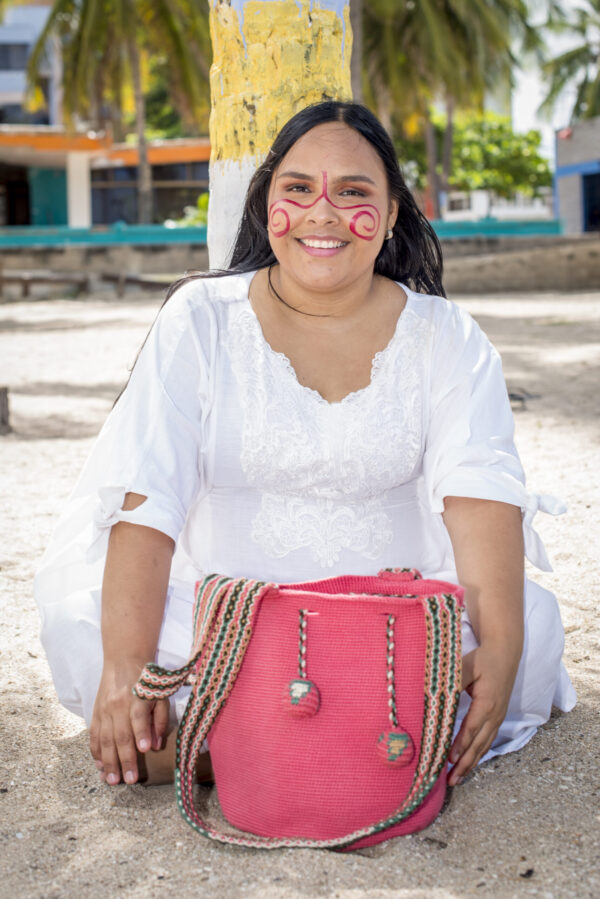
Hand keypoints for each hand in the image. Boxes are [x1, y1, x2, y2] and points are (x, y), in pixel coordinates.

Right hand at [89, 659, 169, 784]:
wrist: (124, 659)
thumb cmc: (147, 680)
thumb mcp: (160, 694)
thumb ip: (160, 719)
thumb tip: (155, 746)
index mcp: (137, 698)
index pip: (139, 718)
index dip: (141, 734)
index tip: (145, 750)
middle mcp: (119, 705)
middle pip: (120, 735)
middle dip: (124, 760)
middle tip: (128, 780)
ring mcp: (104, 710)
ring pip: (105, 739)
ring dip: (108, 762)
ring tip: (111, 780)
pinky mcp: (96, 712)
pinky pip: (94, 735)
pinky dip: (96, 751)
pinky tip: (99, 765)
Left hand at [448, 643, 519, 785]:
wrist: (505, 653)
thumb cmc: (484, 658)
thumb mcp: (467, 665)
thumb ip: (453, 680)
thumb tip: (435, 692)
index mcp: (487, 703)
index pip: (471, 728)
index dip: (460, 745)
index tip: (449, 759)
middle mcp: (494, 714)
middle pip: (479, 744)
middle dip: (465, 763)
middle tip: (451, 780)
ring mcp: (498, 717)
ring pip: (484, 745)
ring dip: (471, 762)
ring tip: (457, 778)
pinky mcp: (497, 716)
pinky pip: (487, 739)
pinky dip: (477, 753)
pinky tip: (469, 762)